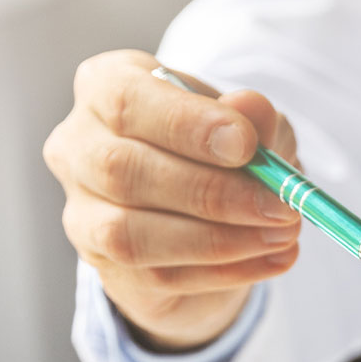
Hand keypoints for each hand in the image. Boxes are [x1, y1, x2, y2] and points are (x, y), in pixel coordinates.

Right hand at [45, 50, 302, 350]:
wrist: (201, 210)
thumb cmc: (218, 148)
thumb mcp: (248, 125)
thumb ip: (251, 117)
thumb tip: (251, 108)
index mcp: (104, 87)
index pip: (125, 100)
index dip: (186, 124)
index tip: (247, 145)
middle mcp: (77, 145)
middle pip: (123, 170)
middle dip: (211, 192)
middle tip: (280, 205)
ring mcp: (81, 209)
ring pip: (130, 233)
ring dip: (219, 240)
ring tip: (283, 234)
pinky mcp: (101, 262)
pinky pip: (156, 274)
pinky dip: (224, 271)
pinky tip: (271, 259)